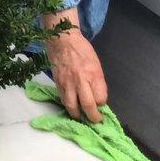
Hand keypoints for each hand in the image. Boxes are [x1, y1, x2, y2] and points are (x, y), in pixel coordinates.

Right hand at [43, 8, 107, 122]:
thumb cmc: (82, 50)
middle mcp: (81, 81)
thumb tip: (97, 97)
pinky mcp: (57, 83)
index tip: (101, 105)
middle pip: (88, 106)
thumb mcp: (96, 64)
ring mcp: (68, 83)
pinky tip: (71, 106)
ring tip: (81, 117)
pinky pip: (63, 99)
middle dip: (93, 117)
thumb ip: (97, 81)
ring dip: (77, 115)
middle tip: (95, 120)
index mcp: (94, 75)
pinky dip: (68, 106)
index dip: (102, 104)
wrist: (62, 40)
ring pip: (72, 106)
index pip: (101, 99)